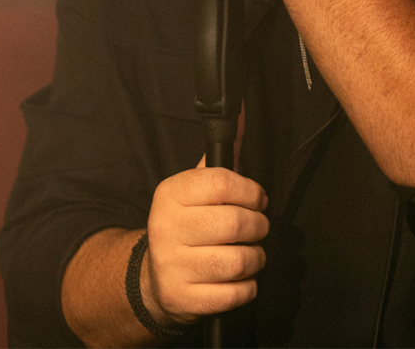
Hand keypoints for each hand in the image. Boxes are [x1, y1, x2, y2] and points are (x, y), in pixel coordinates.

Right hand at [141, 160, 269, 325]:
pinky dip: (248, 287)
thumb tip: (243, 114)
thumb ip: (222, 157)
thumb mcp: (195, 189)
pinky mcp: (185, 299)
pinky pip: (235, 294)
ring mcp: (173, 265)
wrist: (155, 278)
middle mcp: (167, 227)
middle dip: (258, 226)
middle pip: (234, 222)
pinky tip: (240, 278)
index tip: (258, 199)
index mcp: (170, 194)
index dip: (250, 191)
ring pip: (238, 261)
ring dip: (256, 258)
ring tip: (251, 253)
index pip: (221, 182)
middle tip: (258, 227)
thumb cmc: (186, 224)